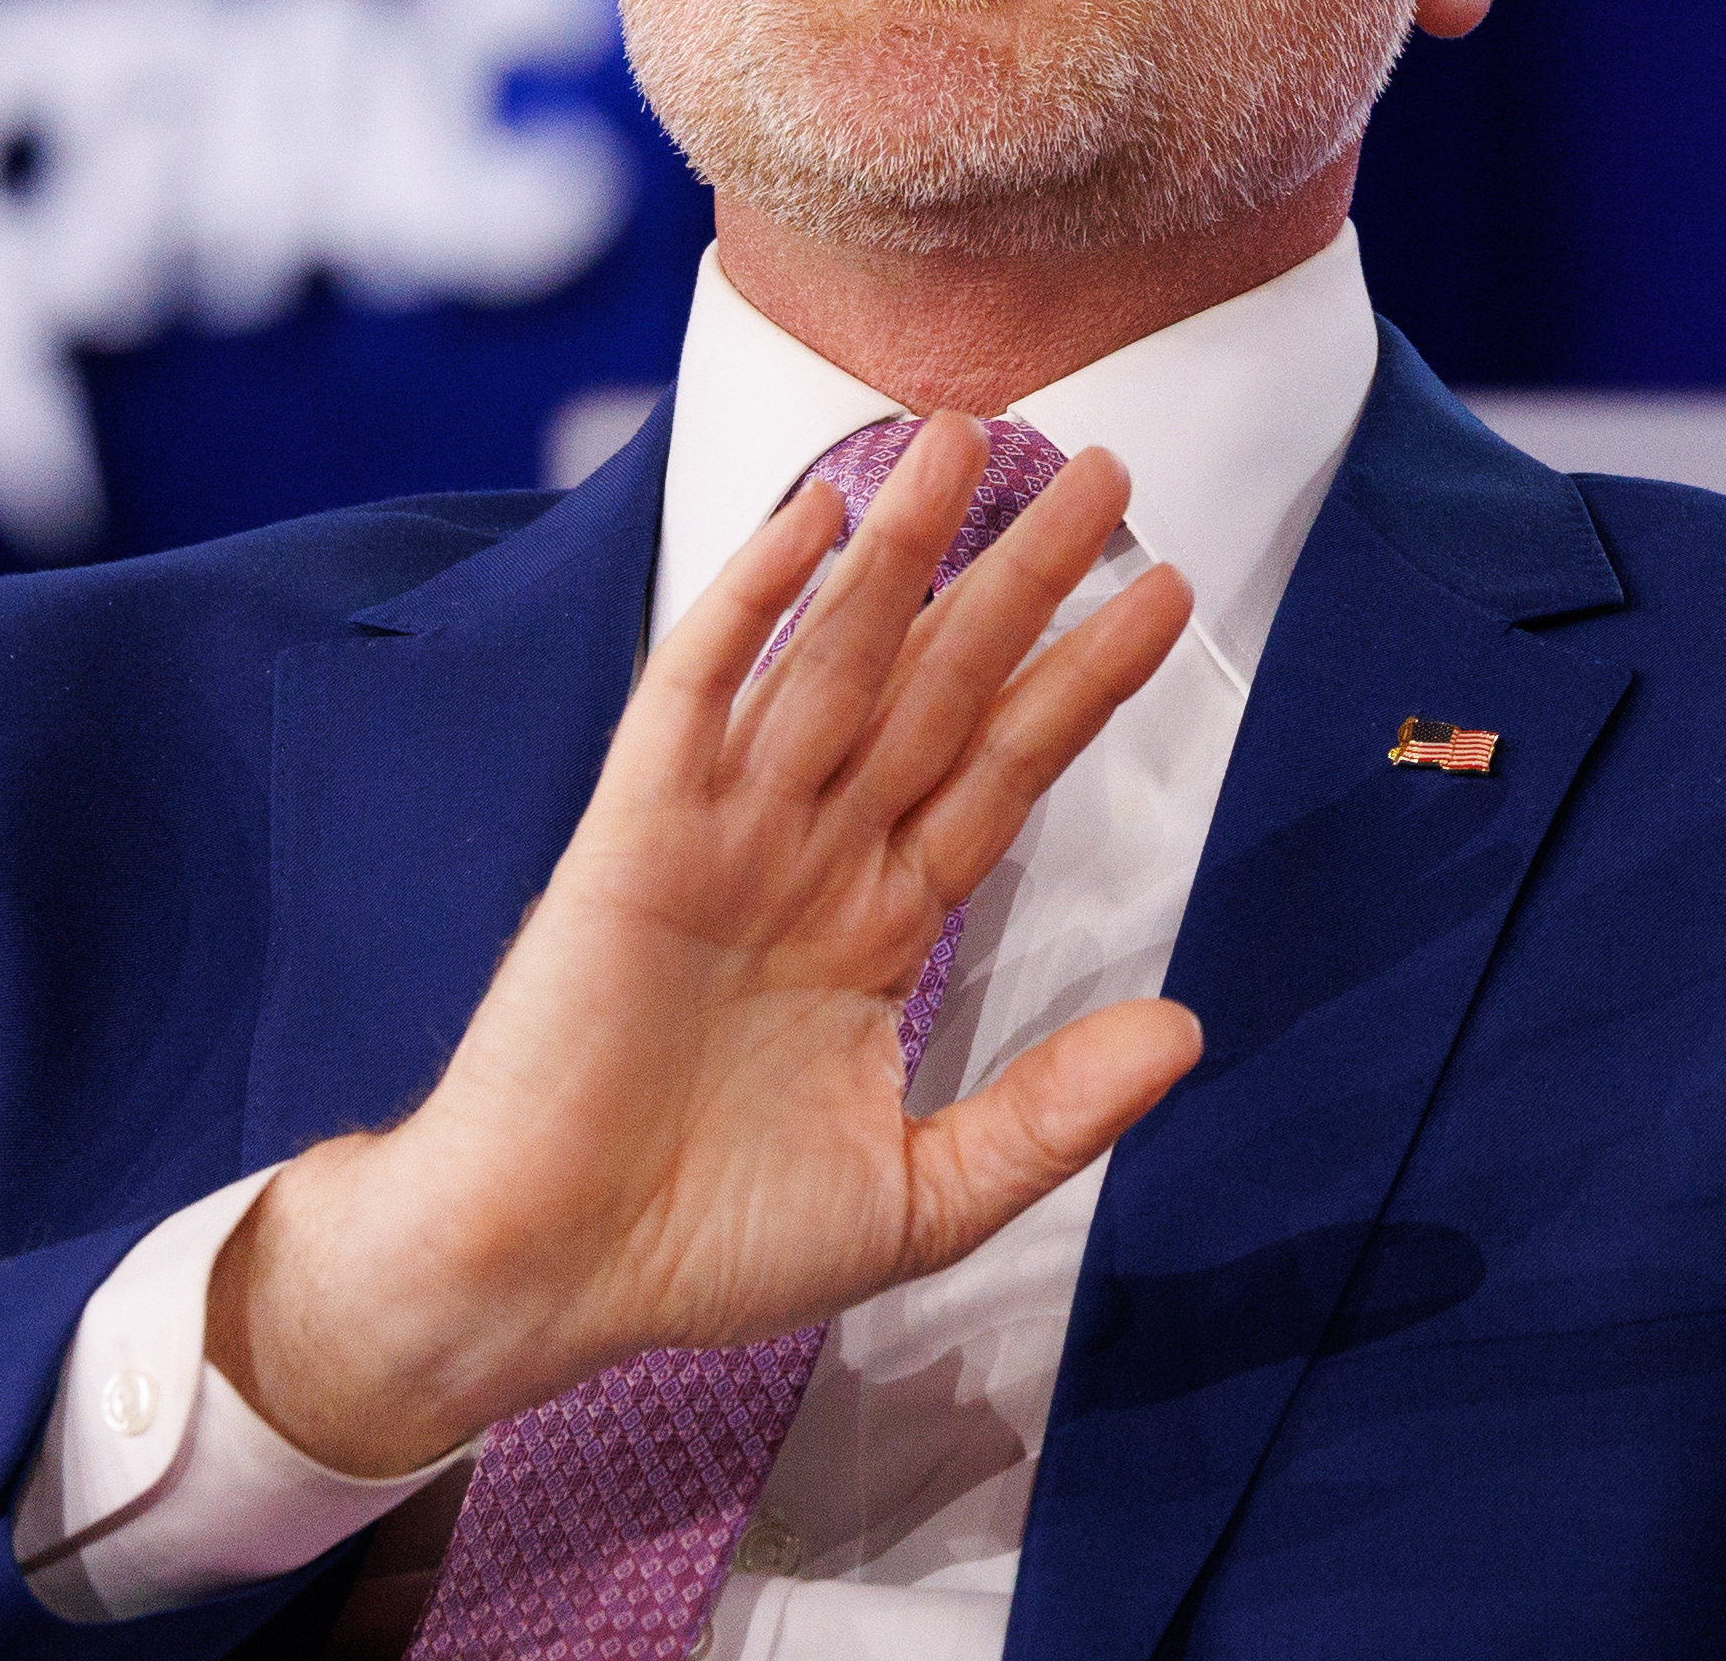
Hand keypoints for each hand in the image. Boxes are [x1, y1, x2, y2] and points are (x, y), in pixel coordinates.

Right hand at [210, 418, 1205, 1474]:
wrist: (538, 1285)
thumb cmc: (706, 1246)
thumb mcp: (921, 1196)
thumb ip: (1051, 1113)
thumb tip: (1187, 1032)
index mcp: (879, 923)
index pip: (1005, 769)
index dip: (1081, 681)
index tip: (1167, 591)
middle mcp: (812, 856)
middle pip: (941, 687)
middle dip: (1020, 580)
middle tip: (1107, 466)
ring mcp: (721, 836)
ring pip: (833, 661)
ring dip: (900, 551)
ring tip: (973, 440)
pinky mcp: (629, 839)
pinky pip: (693, 695)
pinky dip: (746, 602)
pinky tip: (808, 518)